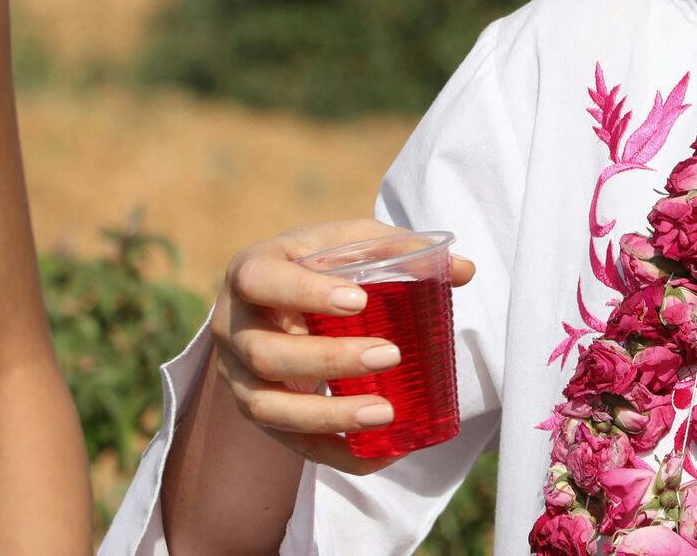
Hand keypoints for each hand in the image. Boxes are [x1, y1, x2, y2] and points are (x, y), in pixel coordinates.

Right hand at [208, 219, 475, 473]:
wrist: (276, 297)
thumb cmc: (319, 263)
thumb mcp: (350, 244)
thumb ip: (401, 249)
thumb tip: (464, 269)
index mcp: (251, 272)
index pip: (262, 281)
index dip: (305, 293)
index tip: (360, 301)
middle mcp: (232, 327)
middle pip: (265, 353)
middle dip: (328, 360)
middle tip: (391, 355)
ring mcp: (237, 376)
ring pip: (268, 407)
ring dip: (327, 415)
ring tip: (384, 413)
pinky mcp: (259, 412)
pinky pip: (291, 444)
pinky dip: (336, 453)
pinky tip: (382, 453)